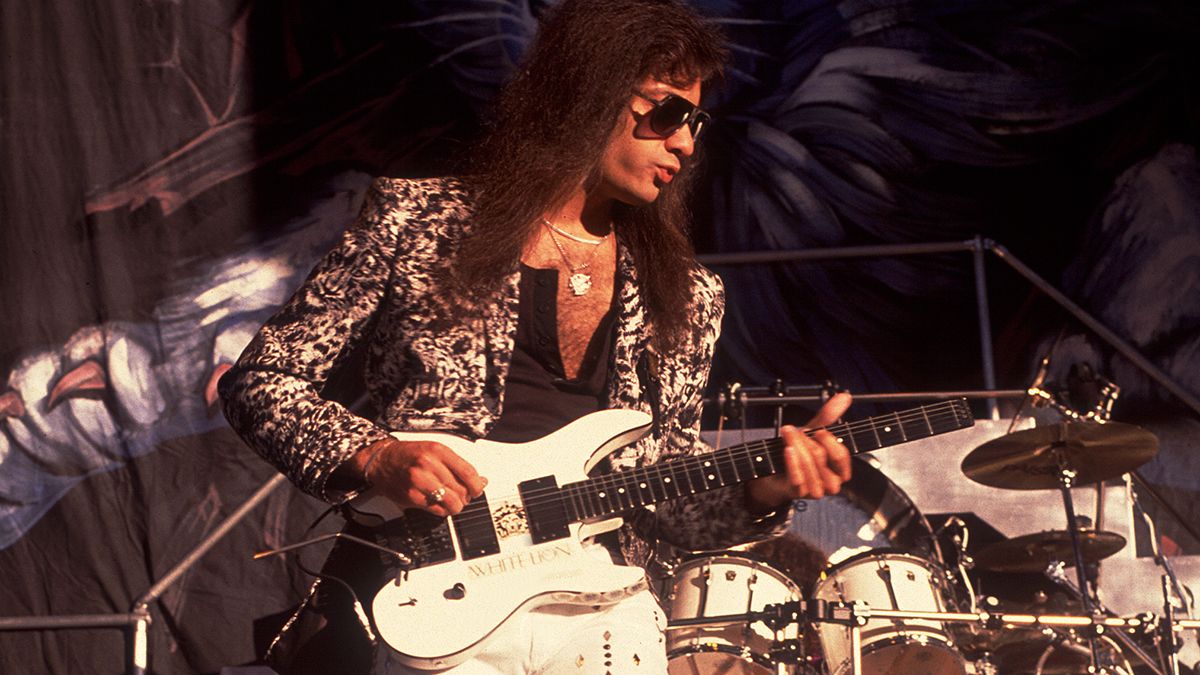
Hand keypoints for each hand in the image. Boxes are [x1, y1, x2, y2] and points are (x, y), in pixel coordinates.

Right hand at [355, 437, 486, 516]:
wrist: (382, 460)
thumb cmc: (410, 455)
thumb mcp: (435, 451)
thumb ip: (458, 466)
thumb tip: (480, 481)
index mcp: (438, 451)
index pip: (468, 472)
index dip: (477, 485)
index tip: (478, 489)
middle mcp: (429, 465)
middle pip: (461, 490)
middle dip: (466, 497)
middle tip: (463, 496)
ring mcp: (419, 481)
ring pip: (451, 502)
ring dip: (456, 506)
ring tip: (453, 502)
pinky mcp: (412, 496)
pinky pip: (437, 510)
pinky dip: (443, 510)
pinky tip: (440, 504)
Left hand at [745, 392, 852, 512]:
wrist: (774, 473)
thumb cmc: (798, 454)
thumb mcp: (813, 433)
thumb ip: (829, 416)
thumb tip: (844, 396)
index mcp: (840, 470)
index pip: (841, 456)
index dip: (829, 441)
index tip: (819, 430)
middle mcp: (831, 483)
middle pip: (822, 456)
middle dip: (806, 439)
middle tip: (794, 431)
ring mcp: (815, 490)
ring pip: (809, 465)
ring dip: (796, 446)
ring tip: (787, 435)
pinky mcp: (798, 494)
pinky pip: (797, 478)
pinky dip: (792, 462)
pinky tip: (787, 450)